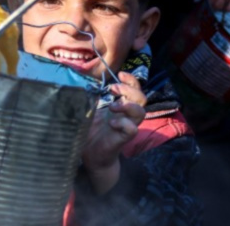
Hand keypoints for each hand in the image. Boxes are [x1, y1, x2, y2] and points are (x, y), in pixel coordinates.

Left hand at [81, 72, 145, 192]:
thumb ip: (92, 98)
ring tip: (111, 107)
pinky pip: (132, 129)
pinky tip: (111, 124)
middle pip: (142, 98)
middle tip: (113, 89)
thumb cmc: (90, 132)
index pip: (135, 89)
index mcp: (120, 106)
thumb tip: (87, 83)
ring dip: (127, 105)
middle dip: (130, 89)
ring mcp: (126, 127)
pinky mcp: (123, 139)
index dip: (131, 80)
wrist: (90, 155)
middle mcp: (126, 115)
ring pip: (141, 112)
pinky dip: (123, 123)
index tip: (119, 74)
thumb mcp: (89, 110)